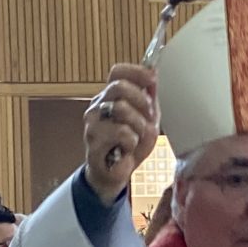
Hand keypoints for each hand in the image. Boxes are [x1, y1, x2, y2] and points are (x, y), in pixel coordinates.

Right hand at [82, 64, 158, 203]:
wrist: (115, 174)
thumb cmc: (129, 145)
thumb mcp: (147, 119)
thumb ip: (150, 99)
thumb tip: (154, 76)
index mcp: (109, 97)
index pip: (117, 72)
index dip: (136, 72)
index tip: (153, 79)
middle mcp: (98, 106)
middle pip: (119, 86)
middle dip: (141, 100)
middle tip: (149, 116)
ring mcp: (93, 123)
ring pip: (121, 109)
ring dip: (139, 125)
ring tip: (136, 138)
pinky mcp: (94, 142)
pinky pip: (122, 133)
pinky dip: (132, 142)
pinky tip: (127, 150)